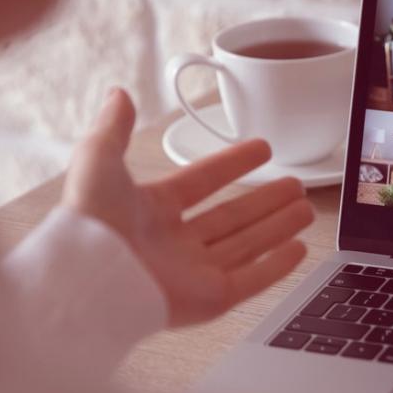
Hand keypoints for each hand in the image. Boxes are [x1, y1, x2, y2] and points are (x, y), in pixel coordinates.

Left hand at [62, 89, 313, 326]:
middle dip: (265, 201)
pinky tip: (299, 248)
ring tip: (306, 209)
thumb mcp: (97, 161)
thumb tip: (117, 93)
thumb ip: (112, 128)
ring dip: (278, 227)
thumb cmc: (88, 222)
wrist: (86, 280)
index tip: (262, 149)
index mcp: (151, 211)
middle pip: (231, 218)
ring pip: (247, 245)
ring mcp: (193, 273)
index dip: (232, 165)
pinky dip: (277, 266)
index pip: (202, 182)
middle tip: (295, 185)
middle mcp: (175, 243)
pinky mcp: (208, 299)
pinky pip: (252, 280)